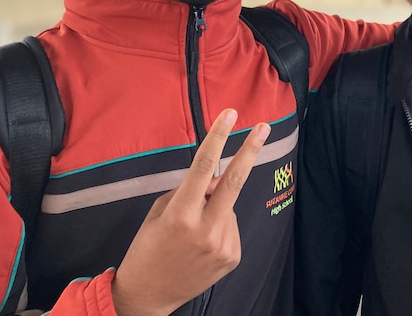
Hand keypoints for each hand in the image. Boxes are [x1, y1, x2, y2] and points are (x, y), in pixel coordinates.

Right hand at [111, 109, 270, 315]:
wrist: (148, 295)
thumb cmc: (147, 248)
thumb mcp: (159, 213)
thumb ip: (188, 192)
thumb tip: (217, 179)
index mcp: (181, 215)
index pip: (202, 167)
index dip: (218, 137)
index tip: (230, 115)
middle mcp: (205, 229)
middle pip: (234, 181)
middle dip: (250, 150)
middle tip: (263, 126)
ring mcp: (222, 245)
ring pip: (228, 206)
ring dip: (216, 207)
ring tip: (193, 231)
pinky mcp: (232, 256)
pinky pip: (230, 226)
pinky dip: (219, 225)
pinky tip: (202, 243)